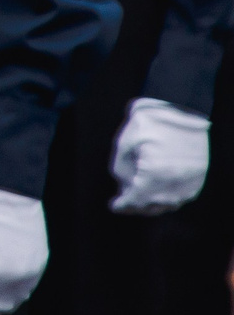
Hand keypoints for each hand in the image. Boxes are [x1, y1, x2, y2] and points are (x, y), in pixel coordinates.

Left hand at [112, 98, 209, 214]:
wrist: (179, 108)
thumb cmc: (148, 123)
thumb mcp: (124, 144)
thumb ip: (121, 170)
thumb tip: (124, 188)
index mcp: (154, 176)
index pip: (136, 200)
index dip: (123, 205)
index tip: (114, 206)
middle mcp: (175, 184)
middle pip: (152, 206)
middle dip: (136, 206)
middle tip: (125, 202)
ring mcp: (190, 182)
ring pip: (169, 204)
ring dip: (153, 204)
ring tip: (140, 198)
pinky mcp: (199, 177)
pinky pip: (182, 197)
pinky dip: (169, 199)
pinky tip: (158, 193)